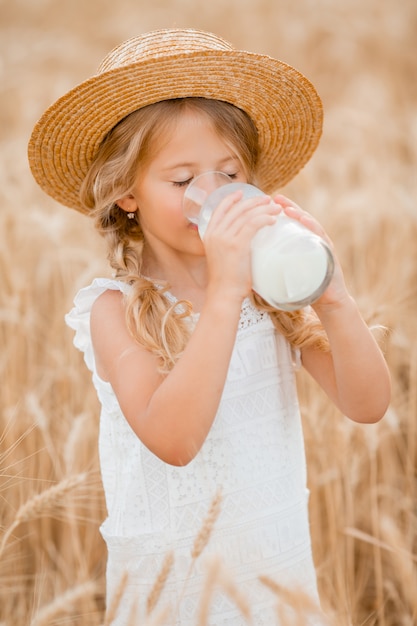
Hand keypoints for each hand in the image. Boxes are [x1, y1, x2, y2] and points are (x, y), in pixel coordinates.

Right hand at [203, 190, 279, 301]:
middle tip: (267, 199)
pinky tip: (273, 220)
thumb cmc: (227, 280)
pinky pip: (253, 224)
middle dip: (254, 201)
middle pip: (236, 209)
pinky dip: (264, 219)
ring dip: (263, 208)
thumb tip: (244, 238)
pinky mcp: (237, 245)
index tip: (243, 193)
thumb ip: (228, 245)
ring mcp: (225, 238)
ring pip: (246, 214)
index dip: (232, 199)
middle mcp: (215, 233)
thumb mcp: (221, 257)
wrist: (224, 293)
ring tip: (276, 208)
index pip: (220, 209)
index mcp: (208, 235)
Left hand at [272, 194, 350, 312]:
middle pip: (299, 219)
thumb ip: (272, 272)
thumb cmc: (305, 289)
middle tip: (275, 198)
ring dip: (299, 215)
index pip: (288, 224)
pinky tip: (305, 221)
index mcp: (300, 244)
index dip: (276, 213)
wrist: (328, 302)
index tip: (263, 203)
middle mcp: (311, 240)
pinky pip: (321, 237)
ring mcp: (321, 245)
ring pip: (310, 225)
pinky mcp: (329, 252)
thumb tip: (248, 274)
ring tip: (288, 208)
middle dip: (287, 207)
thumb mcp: (287, 276)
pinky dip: (313, 227)